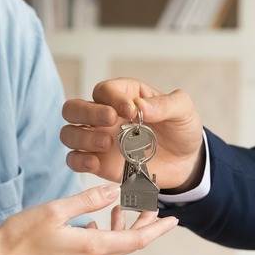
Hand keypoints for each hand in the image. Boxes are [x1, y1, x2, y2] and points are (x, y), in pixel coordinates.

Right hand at [0, 185, 178, 254]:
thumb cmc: (20, 237)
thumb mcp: (54, 211)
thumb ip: (87, 200)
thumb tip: (115, 191)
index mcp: (92, 247)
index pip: (136, 240)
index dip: (157, 229)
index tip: (174, 219)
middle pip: (128, 245)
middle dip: (144, 226)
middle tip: (152, 208)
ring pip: (112, 249)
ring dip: (121, 230)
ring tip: (120, 210)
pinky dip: (103, 237)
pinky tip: (92, 224)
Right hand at [61, 78, 204, 191]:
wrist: (186, 162)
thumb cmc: (180, 129)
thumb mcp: (183, 110)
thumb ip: (166, 104)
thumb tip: (140, 106)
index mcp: (123, 96)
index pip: (104, 90)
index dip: (112, 98)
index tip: (131, 111)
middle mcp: (105, 116)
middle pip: (73, 108)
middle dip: (87, 112)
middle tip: (111, 121)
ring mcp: (99, 140)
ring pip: (69, 134)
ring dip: (82, 138)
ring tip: (107, 143)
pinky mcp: (99, 163)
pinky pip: (74, 160)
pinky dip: (79, 162)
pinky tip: (95, 163)